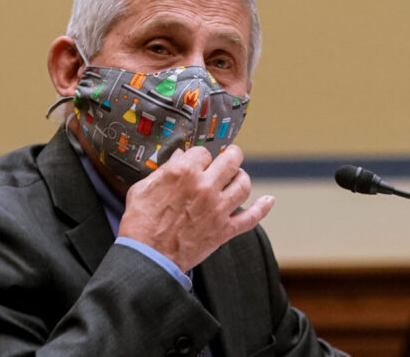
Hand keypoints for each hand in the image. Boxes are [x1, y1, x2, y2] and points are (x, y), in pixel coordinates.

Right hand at [118, 144, 274, 271]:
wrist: (147, 258)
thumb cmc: (140, 224)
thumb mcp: (142, 189)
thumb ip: (163, 171)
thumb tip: (178, 158)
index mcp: (184, 173)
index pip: (203, 152)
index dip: (200, 156)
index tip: (199, 162)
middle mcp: (205, 187)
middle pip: (231, 161)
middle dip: (232, 155)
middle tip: (231, 156)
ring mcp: (218, 208)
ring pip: (244, 184)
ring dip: (242, 178)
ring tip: (238, 177)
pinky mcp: (224, 229)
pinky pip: (251, 217)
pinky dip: (262, 208)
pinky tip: (268, 201)